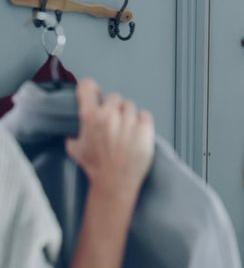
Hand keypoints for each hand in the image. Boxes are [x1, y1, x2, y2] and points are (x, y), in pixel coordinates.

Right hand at [65, 79, 154, 200]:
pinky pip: (145, 114)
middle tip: (114, 121)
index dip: (91, 90)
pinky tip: (137, 132)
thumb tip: (74, 131)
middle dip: (114, 107)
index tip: (94, 95)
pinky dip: (143, 121)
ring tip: (126, 130)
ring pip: (130, 106)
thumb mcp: (76, 149)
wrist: (116, 181)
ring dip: (128, 115)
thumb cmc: (97, 167)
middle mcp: (110, 115)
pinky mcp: (145, 128)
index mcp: (90, 117)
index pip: (88, 86)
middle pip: (114, 97)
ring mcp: (129, 121)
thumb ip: (75, 134)